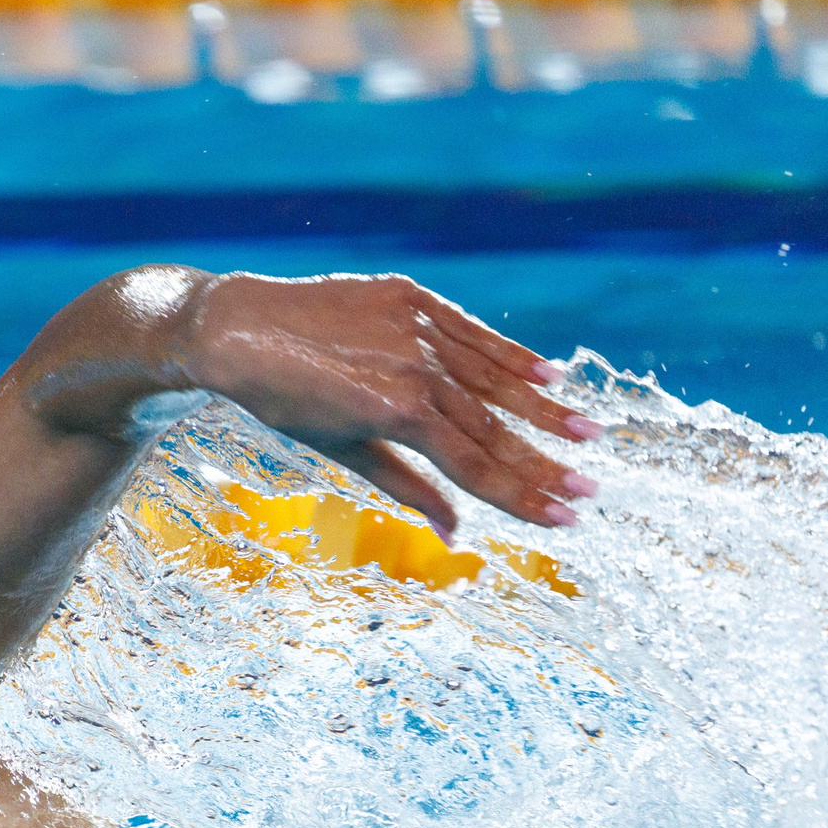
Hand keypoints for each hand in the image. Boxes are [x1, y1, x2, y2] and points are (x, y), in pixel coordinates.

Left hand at [182, 271, 599, 539]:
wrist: (236, 329)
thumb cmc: (283, 400)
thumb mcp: (341, 450)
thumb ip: (407, 486)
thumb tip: (456, 531)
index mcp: (397, 416)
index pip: (475, 466)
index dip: (523, 496)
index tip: (566, 518)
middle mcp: (414, 370)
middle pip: (493, 427)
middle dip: (545, 463)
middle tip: (591, 491)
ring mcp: (415, 328)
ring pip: (493, 377)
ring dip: (544, 409)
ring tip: (588, 435)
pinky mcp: (410, 296)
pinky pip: (471, 330)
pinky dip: (511, 353)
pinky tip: (551, 374)